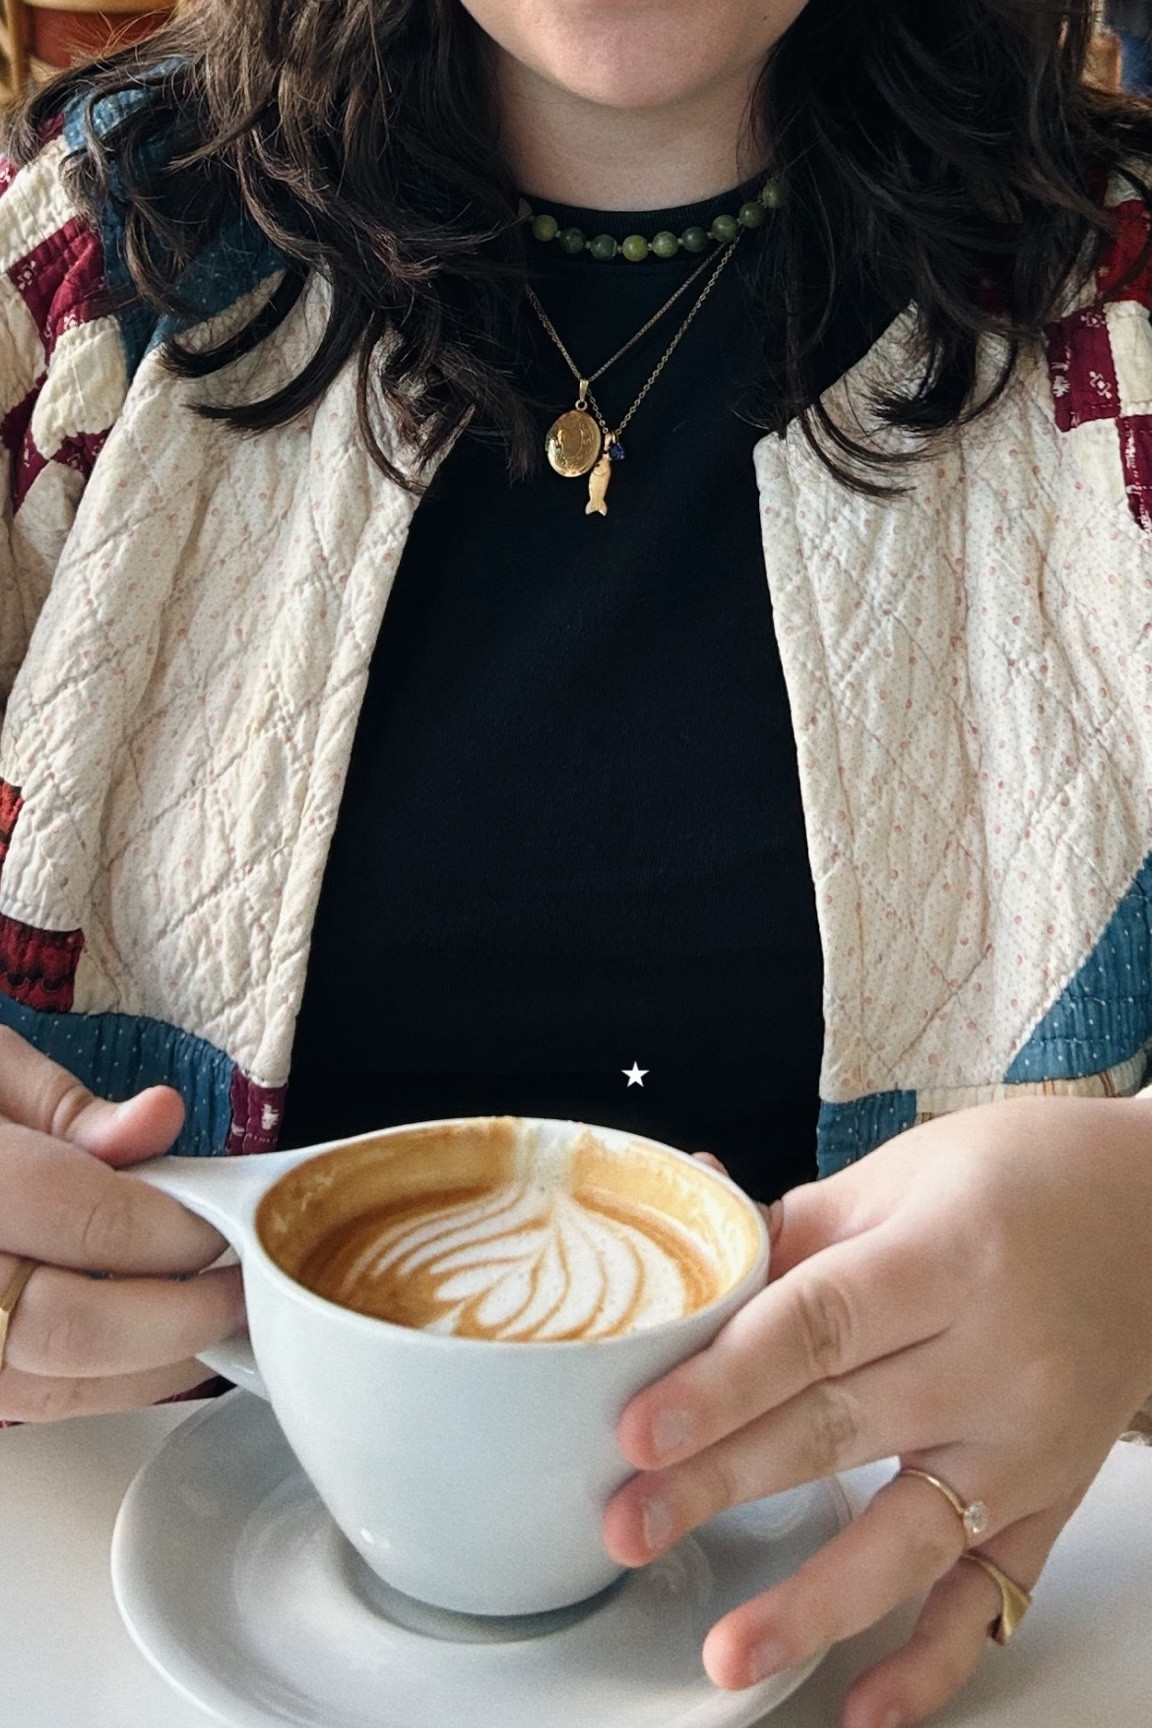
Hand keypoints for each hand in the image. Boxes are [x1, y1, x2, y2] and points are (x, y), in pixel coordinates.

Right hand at [0, 1027, 243, 1420]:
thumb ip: (62, 1106)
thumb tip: (158, 1123)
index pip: (83, 1215)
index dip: (174, 1227)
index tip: (227, 1221)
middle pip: (66, 1326)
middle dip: (177, 1315)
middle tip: (238, 1286)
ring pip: (42, 1388)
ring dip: (143, 1369)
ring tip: (205, 1326)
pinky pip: (15, 1406)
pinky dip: (84, 1386)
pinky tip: (133, 1353)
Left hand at [603, 1097, 1151, 1727]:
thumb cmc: (1020, 1178)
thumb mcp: (903, 1175)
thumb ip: (794, 1230)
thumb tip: (684, 1249)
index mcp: (948, 1257)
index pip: (818, 1326)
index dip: (724, 1381)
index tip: (640, 1429)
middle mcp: (994, 1359)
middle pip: (840, 1429)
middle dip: (723, 1483)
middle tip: (630, 1522)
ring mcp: (1026, 1444)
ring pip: (911, 1535)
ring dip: (814, 1601)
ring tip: (728, 1649)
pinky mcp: (1049, 1500)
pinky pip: (993, 1595)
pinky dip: (934, 1660)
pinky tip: (868, 1705)